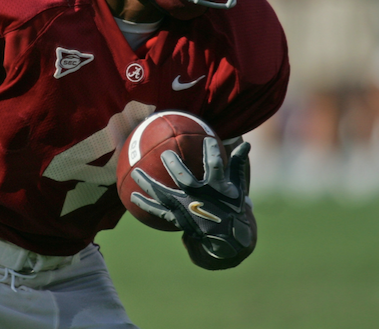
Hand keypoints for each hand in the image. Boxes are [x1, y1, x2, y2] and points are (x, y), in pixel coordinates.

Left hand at [130, 139, 256, 268]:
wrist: (227, 238)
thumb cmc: (231, 208)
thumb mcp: (237, 188)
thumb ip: (237, 165)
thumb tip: (246, 144)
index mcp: (216, 189)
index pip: (215, 166)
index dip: (211, 152)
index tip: (207, 140)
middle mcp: (199, 198)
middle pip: (184, 179)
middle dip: (174, 164)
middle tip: (165, 154)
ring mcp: (186, 209)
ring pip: (164, 194)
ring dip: (148, 183)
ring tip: (135, 172)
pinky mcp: (178, 219)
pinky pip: (158, 211)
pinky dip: (145, 204)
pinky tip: (132, 197)